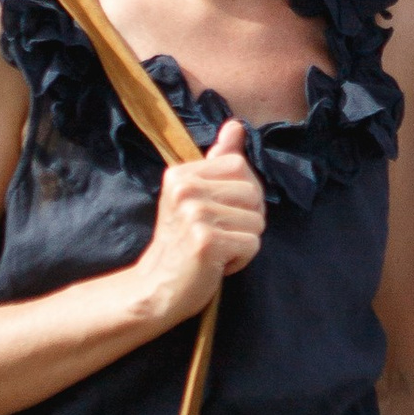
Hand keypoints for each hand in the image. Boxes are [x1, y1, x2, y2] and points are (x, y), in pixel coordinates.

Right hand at [135, 120, 265, 322]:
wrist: (156, 288)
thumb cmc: (181, 242)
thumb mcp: (195, 195)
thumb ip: (217, 160)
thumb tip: (236, 126)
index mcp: (180, 174)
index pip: (240, 165)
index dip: (243, 193)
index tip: (219, 212)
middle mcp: (185, 190)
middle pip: (253, 193)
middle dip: (246, 218)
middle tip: (217, 235)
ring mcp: (195, 215)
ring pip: (257, 220)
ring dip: (243, 241)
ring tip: (215, 249)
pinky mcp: (206, 242)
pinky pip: (252, 243)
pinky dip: (241, 260)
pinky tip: (215, 264)